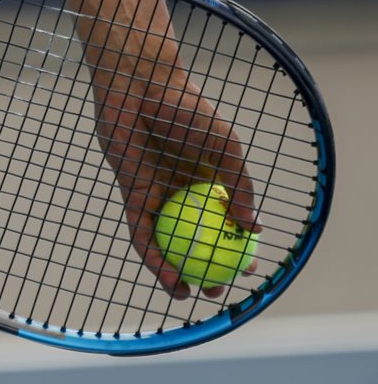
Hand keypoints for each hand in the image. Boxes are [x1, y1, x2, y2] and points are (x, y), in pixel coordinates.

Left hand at [77, 0, 256, 300]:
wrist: (141, 90)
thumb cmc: (186, 110)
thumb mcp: (226, 149)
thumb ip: (239, 188)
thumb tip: (252, 229)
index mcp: (211, 182)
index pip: (227, 225)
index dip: (237, 252)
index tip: (248, 272)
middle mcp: (184, 193)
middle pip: (195, 241)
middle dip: (206, 270)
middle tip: (216, 291)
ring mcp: (157, 195)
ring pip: (167, 243)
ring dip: (175, 272)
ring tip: (187, 294)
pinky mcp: (132, 195)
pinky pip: (142, 233)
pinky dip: (153, 256)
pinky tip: (165, 274)